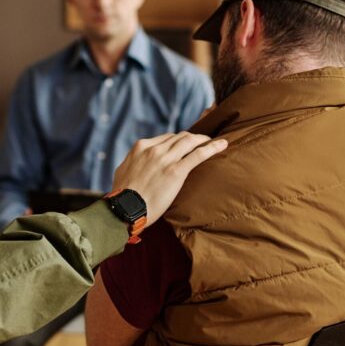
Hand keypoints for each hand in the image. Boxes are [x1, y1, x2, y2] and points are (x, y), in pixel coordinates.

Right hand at [111, 132, 227, 224]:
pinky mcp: (177, 171)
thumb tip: (135, 162)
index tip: (185, 145)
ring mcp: (166, 159)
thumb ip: (133, 162)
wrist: (125, 208)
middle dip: (193, 138)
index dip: (178, 141)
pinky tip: (223, 145)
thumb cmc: (122, 195)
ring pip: (190, 141)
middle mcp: (154, 149)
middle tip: (202, 142)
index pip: (166, 138)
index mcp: (141, 147)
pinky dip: (212, 147)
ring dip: (203, 140)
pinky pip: (198, 155)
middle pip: (180, 137)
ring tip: (213, 142)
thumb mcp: (122, 171)